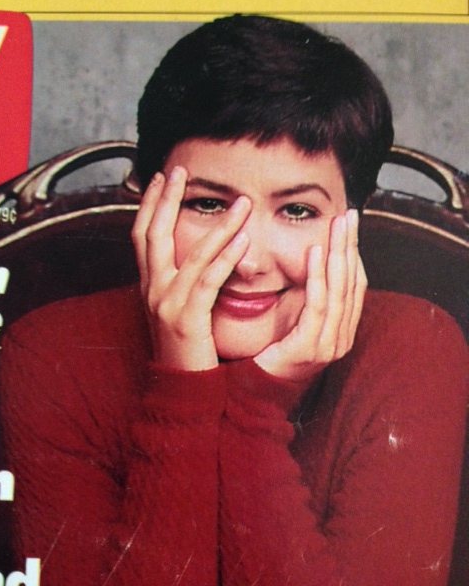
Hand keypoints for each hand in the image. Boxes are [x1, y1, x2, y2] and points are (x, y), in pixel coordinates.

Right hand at [131, 166, 250, 370]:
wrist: (181, 388)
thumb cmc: (186, 346)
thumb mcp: (177, 307)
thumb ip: (183, 279)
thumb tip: (199, 251)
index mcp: (150, 285)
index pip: (143, 235)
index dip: (149, 204)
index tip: (161, 178)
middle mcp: (152, 290)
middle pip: (153, 234)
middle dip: (165, 200)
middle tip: (178, 170)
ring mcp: (166, 304)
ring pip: (192, 255)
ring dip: (219, 225)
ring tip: (240, 203)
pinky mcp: (187, 319)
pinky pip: (208, 282)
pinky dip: (226, 258)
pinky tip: (244, 240)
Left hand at [254, 209, 366, 381]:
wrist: (253, 392)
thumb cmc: (270, 352)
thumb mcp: (295, 320)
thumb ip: (307, 298)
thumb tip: (311, 261)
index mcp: (340, 331)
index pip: (354, 285)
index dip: (353, 253)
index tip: (348, 225)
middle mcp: (341, 338)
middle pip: (351, 283)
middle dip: (350, 246)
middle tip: (348, 215)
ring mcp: (329, 345)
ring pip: (339, 290)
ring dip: (338, 254)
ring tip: (336, 226)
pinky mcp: (310, 348)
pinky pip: (318, 305)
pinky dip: (318, 276)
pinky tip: (315, 252)